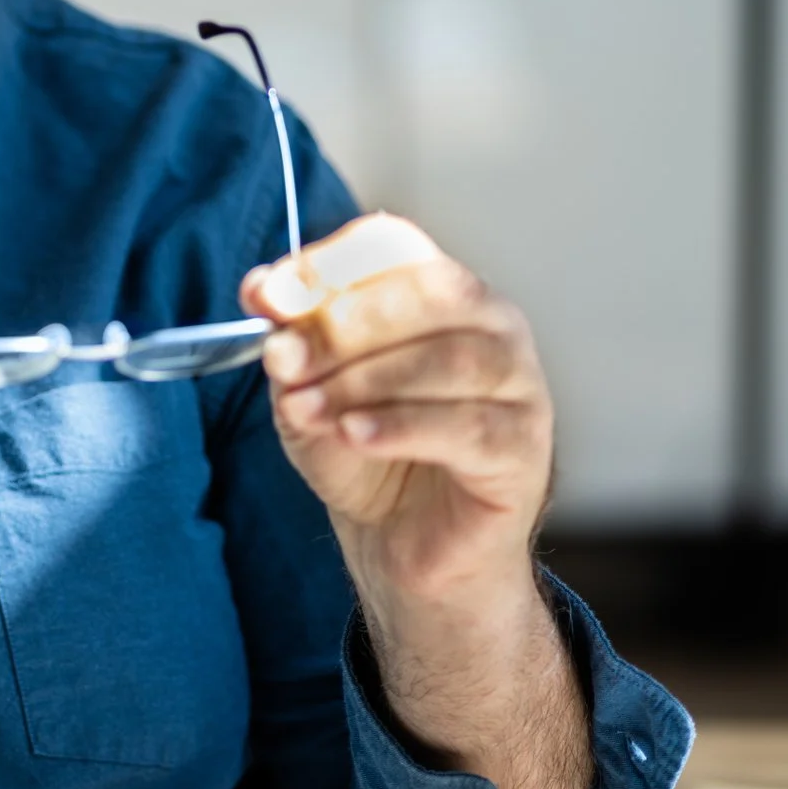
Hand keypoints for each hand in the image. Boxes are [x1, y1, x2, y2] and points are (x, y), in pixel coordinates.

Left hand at [241, 212, 552, 608]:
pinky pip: (468, 427)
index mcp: (440, 291)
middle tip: (284, 360)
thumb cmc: (363, 450)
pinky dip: (402, 426)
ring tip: (307, 410)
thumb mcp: (308, 387)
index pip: (395, 246)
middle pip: (429, 292)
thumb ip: (289, 341)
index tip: (268, 296)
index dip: (329, 264)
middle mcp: (493, 325)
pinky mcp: (523, 451)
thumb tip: (263, 297)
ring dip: (363, 381)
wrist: (400, 542)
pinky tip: (356, 434)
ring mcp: (520, 385)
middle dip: (344, 324)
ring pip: (450, 359)